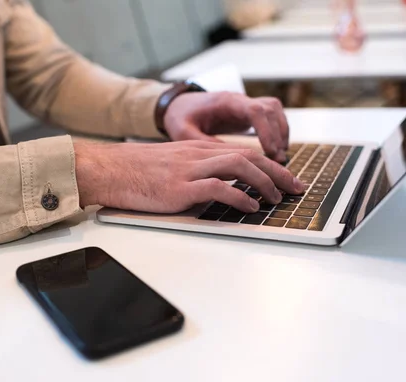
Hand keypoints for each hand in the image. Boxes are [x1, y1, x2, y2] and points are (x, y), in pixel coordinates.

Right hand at [74, 140, 304, 213]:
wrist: (109, 169)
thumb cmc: (137, 171)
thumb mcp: (172, 165)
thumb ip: (196, 171)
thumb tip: (220, 188)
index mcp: (198, 150)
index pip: (243, 152)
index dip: (269, 165)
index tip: (286, 178)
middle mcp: (198, 155)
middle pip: (249, 157)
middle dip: (278, 172)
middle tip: (296, 187)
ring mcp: (189, 170)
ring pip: (239, 167)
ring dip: (264, 182)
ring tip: (277, 198)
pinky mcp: (180, 187)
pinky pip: (217, 187)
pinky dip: (239, 196)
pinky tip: (250, 206)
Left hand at [163, 92, 289, 162]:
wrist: (177, 105)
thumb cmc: (179, 117)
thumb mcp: (184, 132)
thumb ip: (203, 143)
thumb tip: (228, 160)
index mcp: (225, 102)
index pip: (255, 110)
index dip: (267, 131)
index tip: (271, 152)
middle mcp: (239, 100)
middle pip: (271, 109)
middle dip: (278, 135)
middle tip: (279, 161)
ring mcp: (244, 105)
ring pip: (275, 111)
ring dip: (281, 133)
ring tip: (279, 159)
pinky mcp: (246, 113)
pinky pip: (271, 117)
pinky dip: (277, 132)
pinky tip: (275, 152)